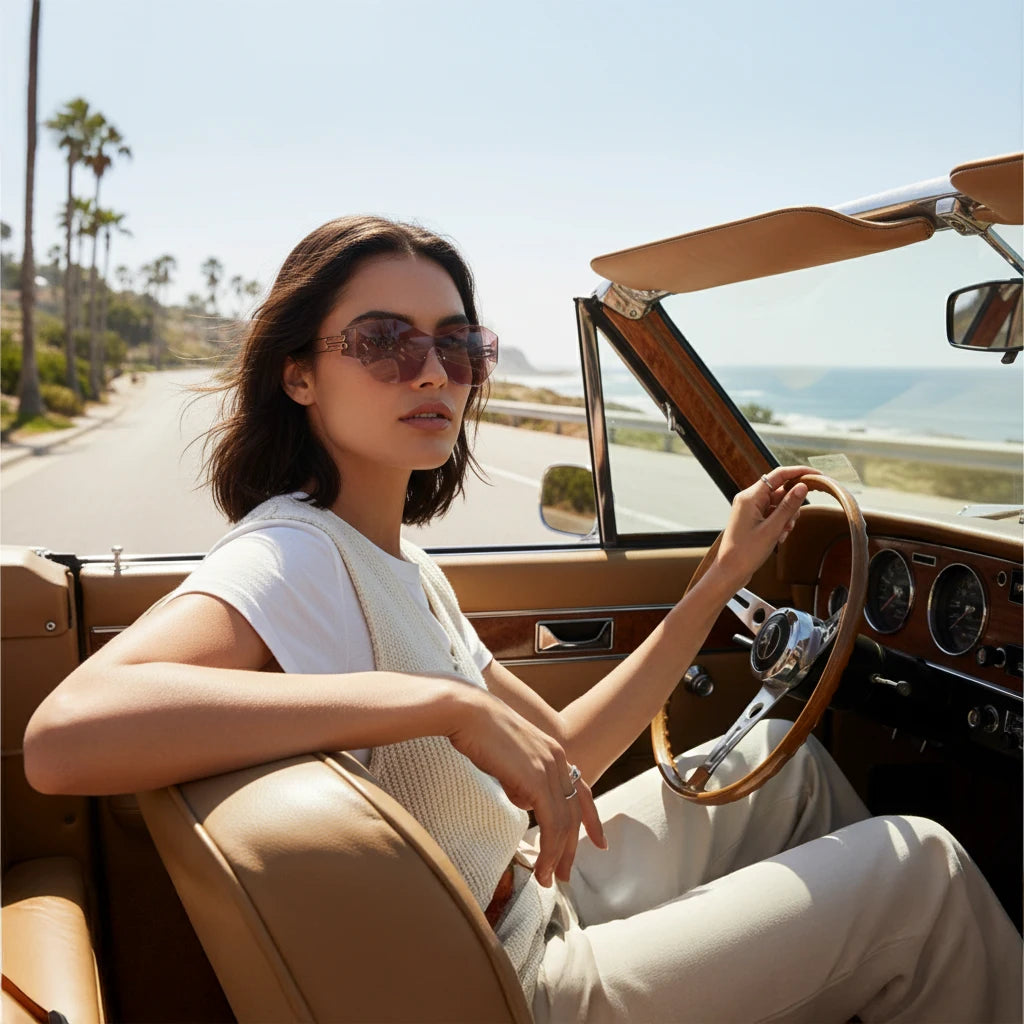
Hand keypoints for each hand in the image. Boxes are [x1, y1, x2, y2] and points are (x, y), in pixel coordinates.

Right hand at [448, 688, 605, 886]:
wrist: (468, 713)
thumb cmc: (480, 732)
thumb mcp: (510, 757)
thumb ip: (522, 778)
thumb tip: (525, 801)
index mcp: (554, 752)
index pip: (582, 791)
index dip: (591, 819)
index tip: (598, 842)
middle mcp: (558, 760)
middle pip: (575, 812)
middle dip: (572, 848)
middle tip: (566, 874)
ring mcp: (549, 769)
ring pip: (564, 823)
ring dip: (558, 856)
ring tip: (548, 879)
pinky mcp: (537, 779)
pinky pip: (551, 824)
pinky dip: (548, 850)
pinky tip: (540, 867)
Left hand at [713, 466, 811, 590]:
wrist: (730, 571)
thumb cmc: (746, 552)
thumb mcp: (772, 529)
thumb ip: (788, 506)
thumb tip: (803, 486)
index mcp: (750, 497)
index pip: (779, 475)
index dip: (799, 472)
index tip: (817, 475)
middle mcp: (749, 499)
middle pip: (780, 490)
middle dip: (792, 505)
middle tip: (791, 523)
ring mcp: (750, 509)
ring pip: (779, 504)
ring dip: (787, 517)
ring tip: (782, 533)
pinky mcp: (753, 518)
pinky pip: (773, 513)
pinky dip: (780, 523)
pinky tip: (779, 537)